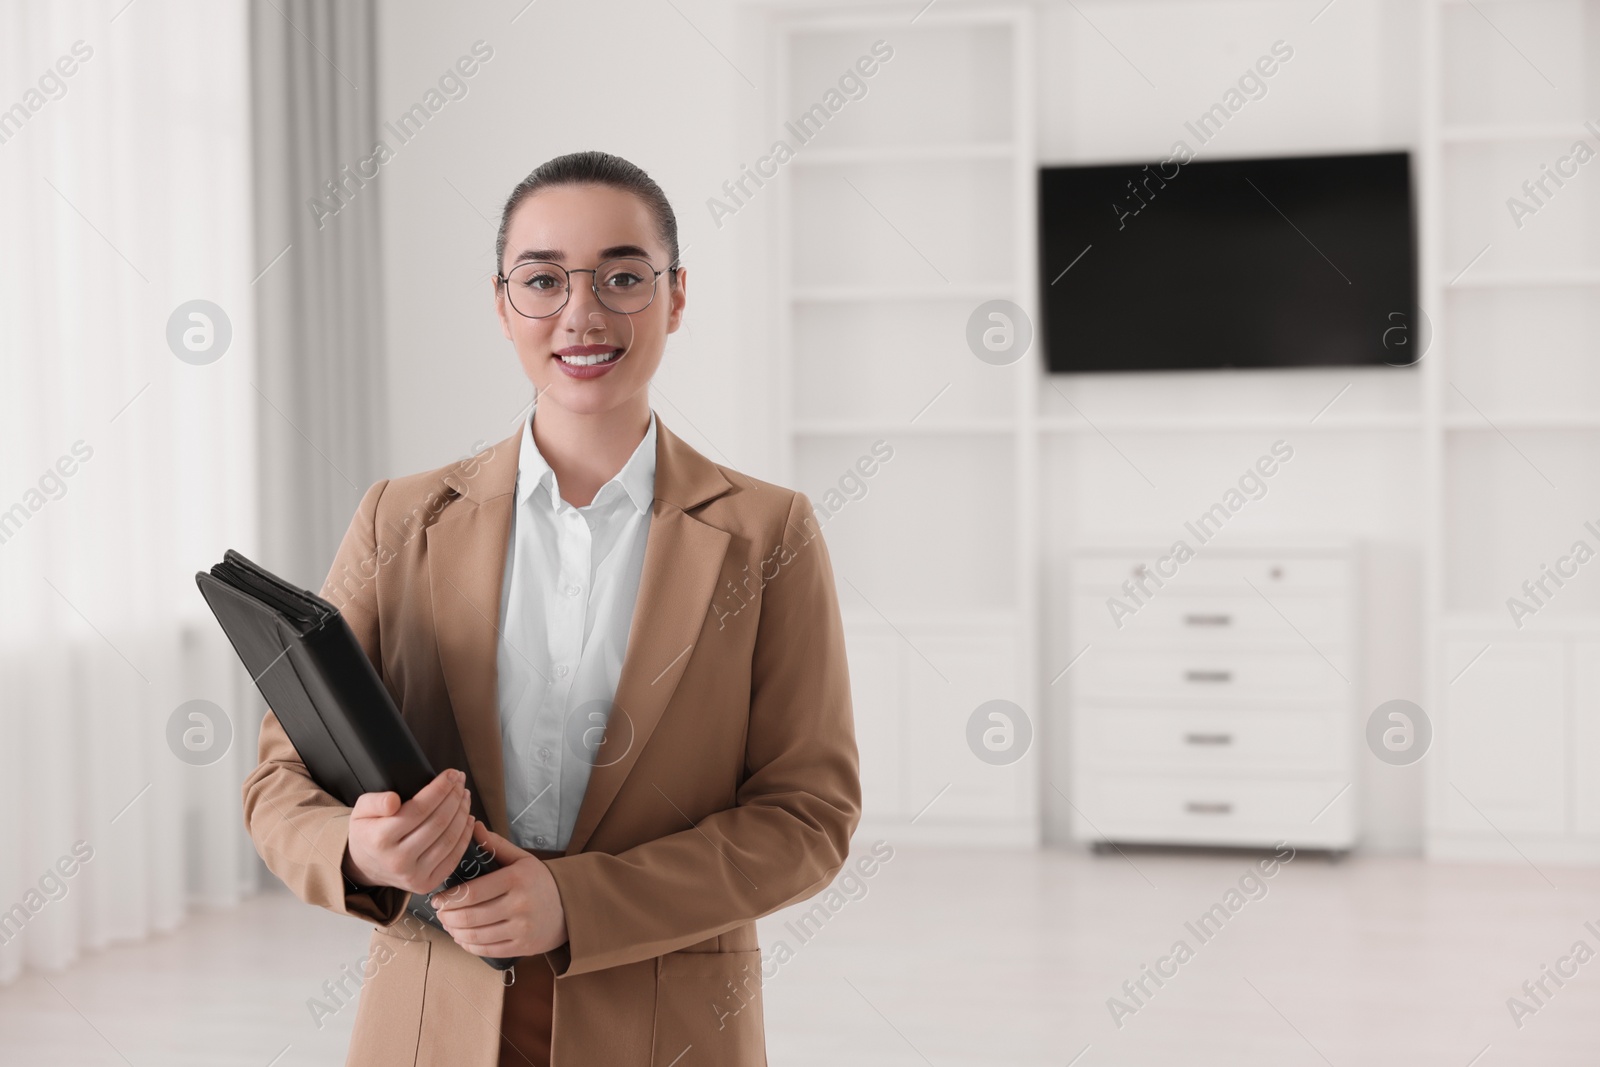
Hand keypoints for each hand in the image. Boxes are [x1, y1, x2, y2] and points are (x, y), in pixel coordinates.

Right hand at [343, 769, 474, 894]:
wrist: (365, 867)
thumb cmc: (368, 832)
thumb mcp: (361, 811)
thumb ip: (375, 801)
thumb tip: (393, 800)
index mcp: (379, 839)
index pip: (419, 809)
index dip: (440, 789)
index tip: (452, 774)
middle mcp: (397, 860)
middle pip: (438, 823)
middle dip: (455, 797)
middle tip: (461, 781)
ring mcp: (413, 876)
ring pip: (449, 839)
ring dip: (462, 813)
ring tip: (465, 796)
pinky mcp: (426, 885)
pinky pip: (453, 858)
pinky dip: (465, 836)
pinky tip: (468, 818)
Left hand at [431, 821, 567, 957]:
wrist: (570, 907)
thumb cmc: (540, 881)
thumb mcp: (521, 859)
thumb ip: (495, 845)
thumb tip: (472, 826)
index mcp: (516, 879)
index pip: (472, 892)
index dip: (448, 899)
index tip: (436, 899)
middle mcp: (520, 905)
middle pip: (470, 916)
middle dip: (447, 917)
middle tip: (439, 913)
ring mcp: (521, 928)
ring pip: (476, 936)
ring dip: (455, 932)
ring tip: (448, 924)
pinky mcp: (522, 947)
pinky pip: (486, 950)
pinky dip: (468, 945)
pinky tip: (462, 937)